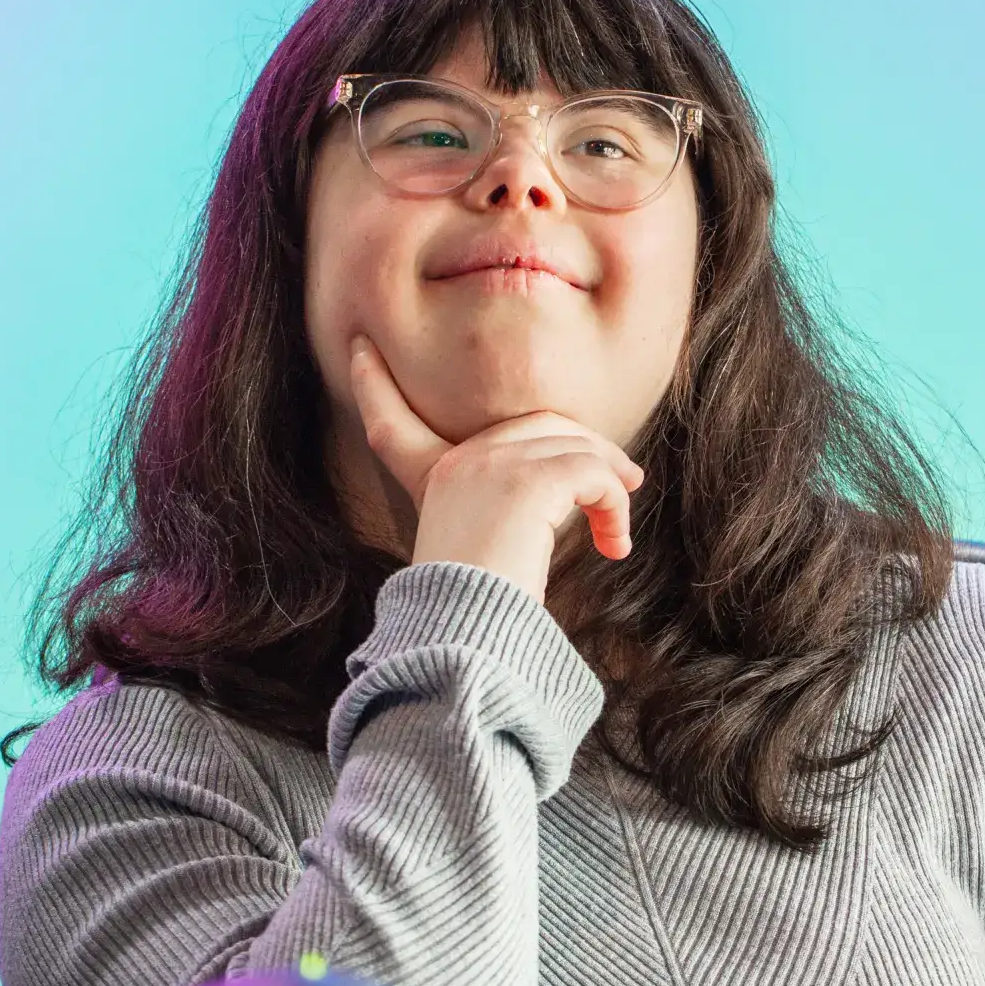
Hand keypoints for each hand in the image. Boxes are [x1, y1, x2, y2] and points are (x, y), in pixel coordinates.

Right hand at [348, 335, 644, 606]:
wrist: (471, 637)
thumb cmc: (476, 614)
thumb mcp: (472, 553)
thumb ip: (494, 514)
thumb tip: (565, 496)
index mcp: (431, 479)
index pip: (390, 422)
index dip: (372, 385)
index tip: (359, 348)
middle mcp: (456, 461)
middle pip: (539, 424)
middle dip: (586, 448)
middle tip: (625, 481)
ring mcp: (491, 465)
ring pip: (575, 446)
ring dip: (610, 486)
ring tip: (617, 531)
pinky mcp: (530, 481)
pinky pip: (593, 473)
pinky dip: (615, 505)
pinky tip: (615, 543)